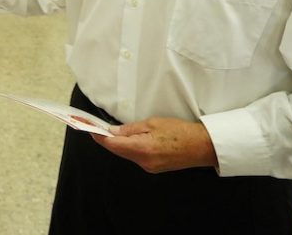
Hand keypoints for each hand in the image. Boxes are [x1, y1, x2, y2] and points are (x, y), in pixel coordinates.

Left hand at [92, 117, 217, 173]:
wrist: (203, 147)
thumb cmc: (180, 131)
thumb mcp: (152, 123)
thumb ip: (130, 129)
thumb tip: (113, 131)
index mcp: (141, 149)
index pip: (112, 145)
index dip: (98, 137)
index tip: (89, 128)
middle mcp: (143, 161)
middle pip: (117, 151)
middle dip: (107, 139)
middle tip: (97, 127)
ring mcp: (149, 167)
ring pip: (126, 154)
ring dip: (118, 144)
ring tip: (112, 131)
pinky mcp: (154, 168)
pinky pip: (136, 157)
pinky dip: (129, 148)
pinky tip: (128, 139)